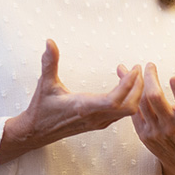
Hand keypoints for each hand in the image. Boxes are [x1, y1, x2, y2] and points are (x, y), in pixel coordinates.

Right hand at [0, 40, 142, 164]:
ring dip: (134, 92)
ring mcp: (99, 122)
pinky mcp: (100, 123)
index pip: (114, 100)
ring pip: (127, 111)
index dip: (128, 85)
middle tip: (137, 68)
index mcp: (83, 107)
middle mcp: (95, 116)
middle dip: (138, 88)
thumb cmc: (41, 109)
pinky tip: (123, 84)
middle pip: (129, 107)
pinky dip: (128, 98)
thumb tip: (49, 42)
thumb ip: (49, 62)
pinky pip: (121, 113)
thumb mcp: (44, 84)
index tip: (134, 69)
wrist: (36, 133)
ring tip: (131, 73)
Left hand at [118, 62, 174, 174]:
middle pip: (156, 99)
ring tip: (135, 69)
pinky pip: (133, 112)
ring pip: (142, 104)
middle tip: (150, 65)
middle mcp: (171, 126)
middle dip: (151, 79)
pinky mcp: (143, 133)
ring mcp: (155, 130)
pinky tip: (125, 81)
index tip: (174, 77)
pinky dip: (129, 96)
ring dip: (138, 85)